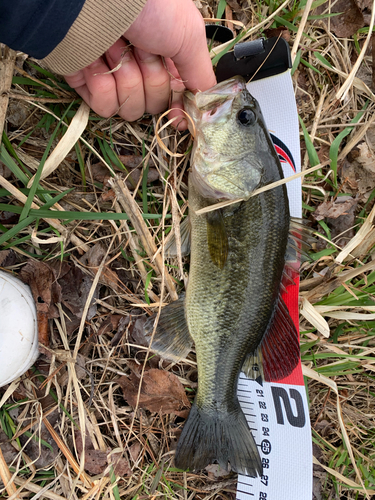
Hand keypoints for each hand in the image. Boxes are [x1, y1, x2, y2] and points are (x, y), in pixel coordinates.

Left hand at [64, 0, 215, 128]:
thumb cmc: (150, 6)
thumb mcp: (189, 36)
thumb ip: (201, 75)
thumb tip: (207, 107)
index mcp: (167, 54)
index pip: (176, 96)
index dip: (178, 107)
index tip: (179, 117)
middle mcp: (141, 65)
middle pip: (154, 104)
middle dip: (151, 81)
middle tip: (143, 50)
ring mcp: (113, 74)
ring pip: (130, 107)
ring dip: (127, 80)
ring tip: (117, 48)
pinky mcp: (86, 82)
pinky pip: (104, 107)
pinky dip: (102, 88)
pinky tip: (97, 62)